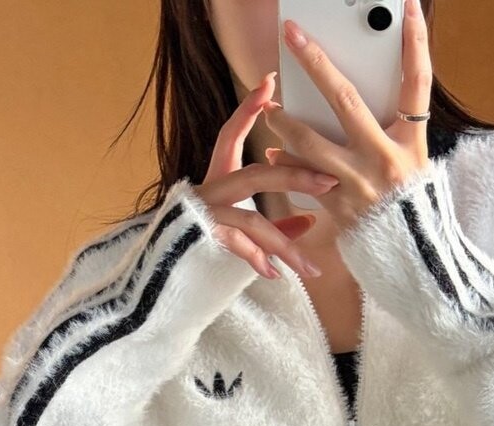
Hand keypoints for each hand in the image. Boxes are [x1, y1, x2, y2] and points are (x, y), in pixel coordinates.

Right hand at [192, 70, 341, 281]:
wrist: (162, 264)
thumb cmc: (205, 238)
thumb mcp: (243, 228)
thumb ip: (275, 226)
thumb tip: (310, 221)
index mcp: (218, 176)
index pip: (231, 134)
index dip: (247, 109)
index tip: (268, 83)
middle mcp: (211, 189)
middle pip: (256, 175)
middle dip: (295, 177)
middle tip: (330, 181)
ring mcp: (205, 212)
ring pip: (252, 221)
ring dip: (285, 246)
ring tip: (311, 268)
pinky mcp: (201, 236)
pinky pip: (236, 246)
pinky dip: (257, 260)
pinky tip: (275, 274)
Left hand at [261, 0, 432, 234]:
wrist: (411, 257)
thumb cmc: (410, 205)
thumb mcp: (414, 161)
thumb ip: (392, 129)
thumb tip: (360, 94)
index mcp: (411, 142)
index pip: (417, 82)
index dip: (416, 43)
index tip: (409, 9)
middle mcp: (385, 159)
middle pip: (346, 100)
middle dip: (315, 64)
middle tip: (293, 37)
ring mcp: (359, 184)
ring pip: (311, 143)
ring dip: (285, 123)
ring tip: (272, 112)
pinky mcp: (339, 207)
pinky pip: (305, 181)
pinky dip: (287, 167)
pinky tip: (274, 157)